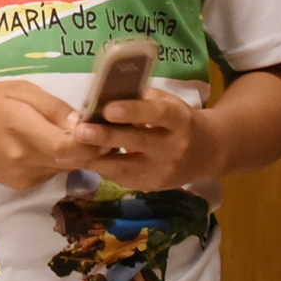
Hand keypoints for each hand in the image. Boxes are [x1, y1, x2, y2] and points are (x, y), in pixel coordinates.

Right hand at [0, 80, 103, 190]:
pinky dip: (59, 161)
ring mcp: (24, 176)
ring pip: (66, 168)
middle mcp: (23, 158)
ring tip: (73, 136)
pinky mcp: (23, 186)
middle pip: (72, 160)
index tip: (102, 127)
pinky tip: (49, 147)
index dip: (91, 141)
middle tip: (100, 132)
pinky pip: (53, 173)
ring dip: (76, 155)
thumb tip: (82, 123)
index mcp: (21, 127)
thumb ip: (53, 106)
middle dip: (92, 148)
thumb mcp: (20, 90)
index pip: (66, 146)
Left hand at [70, 89, 222, 191]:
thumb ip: (143, 100)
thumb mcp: (170, 104)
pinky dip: (103, 169)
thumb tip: (104, 94)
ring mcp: (163, 171)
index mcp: (179, 119)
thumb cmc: (180, 120)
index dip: (133, 111)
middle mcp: (173, 147)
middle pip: (136, 142)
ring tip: (71, 151)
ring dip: (96, 159)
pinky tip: (85, 160)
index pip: (156, 114)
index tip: (108, 108)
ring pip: (126, 167)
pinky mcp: (153, 186)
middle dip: (105, 137)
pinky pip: (123, 179)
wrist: (208, 152)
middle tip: (79, 132)